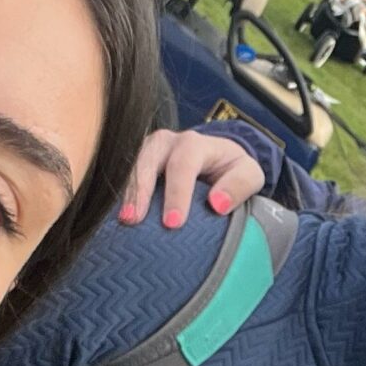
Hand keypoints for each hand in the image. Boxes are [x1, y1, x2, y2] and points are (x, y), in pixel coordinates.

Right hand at [116, 129, 264, 231]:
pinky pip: (123, 176)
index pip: (183, 164)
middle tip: (133, 220)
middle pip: (148, 159)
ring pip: (130, 165)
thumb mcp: (249, 174)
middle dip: (140, 189)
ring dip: (125, 192)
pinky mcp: (136, 165)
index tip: (174, 223)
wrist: (219, 160)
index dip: (177, 192)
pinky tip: (116, 216)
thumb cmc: (233, 170)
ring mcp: (147, 152)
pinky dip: (120, 194)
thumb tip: (217, 204)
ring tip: (123, 220)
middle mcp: (166, 143)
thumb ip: (240, 185)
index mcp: (195, 144)